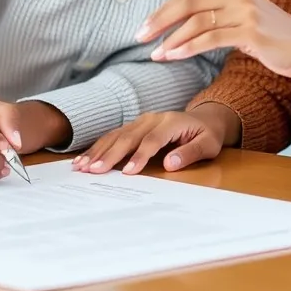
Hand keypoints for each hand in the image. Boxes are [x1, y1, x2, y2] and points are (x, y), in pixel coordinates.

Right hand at [73, 105, 233, 174]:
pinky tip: (84, 158)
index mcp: (171, 122)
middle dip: (110, 154)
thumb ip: (190, 153)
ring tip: (82, 167)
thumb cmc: (207, 135)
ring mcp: (142, 120)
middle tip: (93, 171)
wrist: (205, 118)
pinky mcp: (135, 126)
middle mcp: (153, 118)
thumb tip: (169, 164)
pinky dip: (99, 147)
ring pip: (117, 135)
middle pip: (129, 136)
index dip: (139, 156)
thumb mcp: (208, 145)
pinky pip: (114, 135)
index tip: (128, 172)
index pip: (152, 140)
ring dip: (98, 151)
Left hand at [135, 0, 290, 80]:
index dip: (164, 7)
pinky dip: (188, 47)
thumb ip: (220, 14)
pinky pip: (211, 38)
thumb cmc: (276, 38)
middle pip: (188, 1)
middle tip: (139, 36)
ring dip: (171, 38)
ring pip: (197, 20)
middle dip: (160, 19)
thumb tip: (183, 23)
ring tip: (155, 53)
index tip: (145, 24)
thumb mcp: (245, 18)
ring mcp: (245, 10)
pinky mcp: (251, 31)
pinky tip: (174, 56)